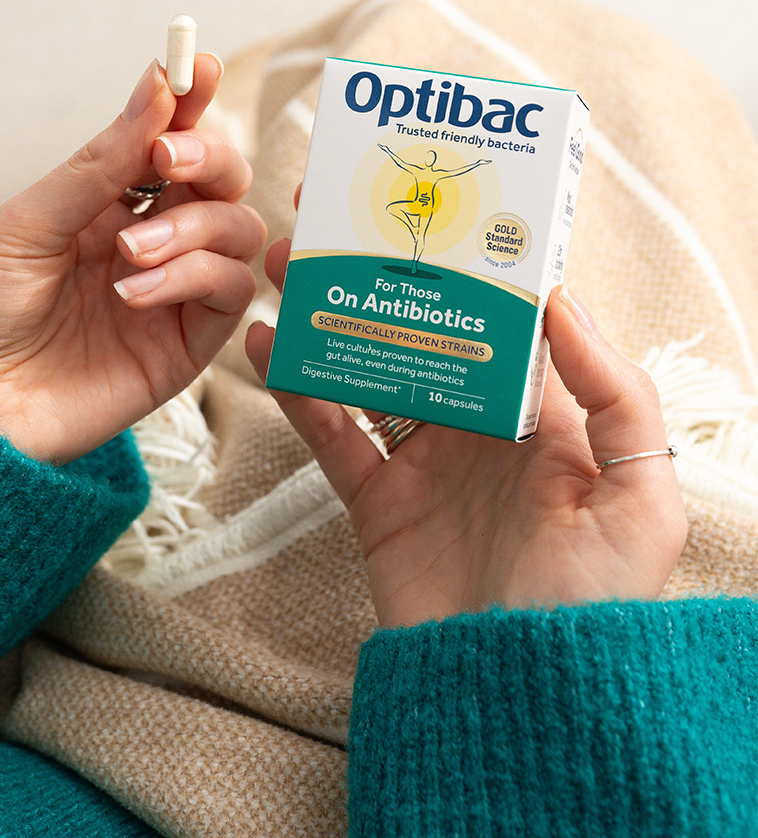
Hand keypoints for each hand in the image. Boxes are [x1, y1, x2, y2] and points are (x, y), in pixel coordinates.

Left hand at [0, 55, 265, 463]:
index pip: (173, 144)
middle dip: (209, 158)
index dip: (195, 106)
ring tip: (129, 251)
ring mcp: (174, 295)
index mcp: (111, 205)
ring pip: (240, 233)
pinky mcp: (187, 347)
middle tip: (168, 158)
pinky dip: (194, 278)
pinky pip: (230, 294)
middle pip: (225, 183)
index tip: (203, 69)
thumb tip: (160, 82)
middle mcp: (154, 243)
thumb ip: (104, 161)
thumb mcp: (30, 219)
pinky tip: (135, 292)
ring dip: (195, 226)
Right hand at [246, 239, 686, 627]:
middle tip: (330, 218)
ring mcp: (424, 462)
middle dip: (376, 275)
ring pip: (367, 367)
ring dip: (327, 315)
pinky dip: (298, 390)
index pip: (498, 317)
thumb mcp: (638, 499)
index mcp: (542, 414)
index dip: (461, 263)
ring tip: (287, 264)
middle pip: (419, 329)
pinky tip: (269, 346)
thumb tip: (559, 296)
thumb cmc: (593, 605)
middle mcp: (479, 427)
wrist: (517, 699)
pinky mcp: (376, 501)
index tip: (423, 208)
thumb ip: (615, 394)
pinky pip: (332, 434)